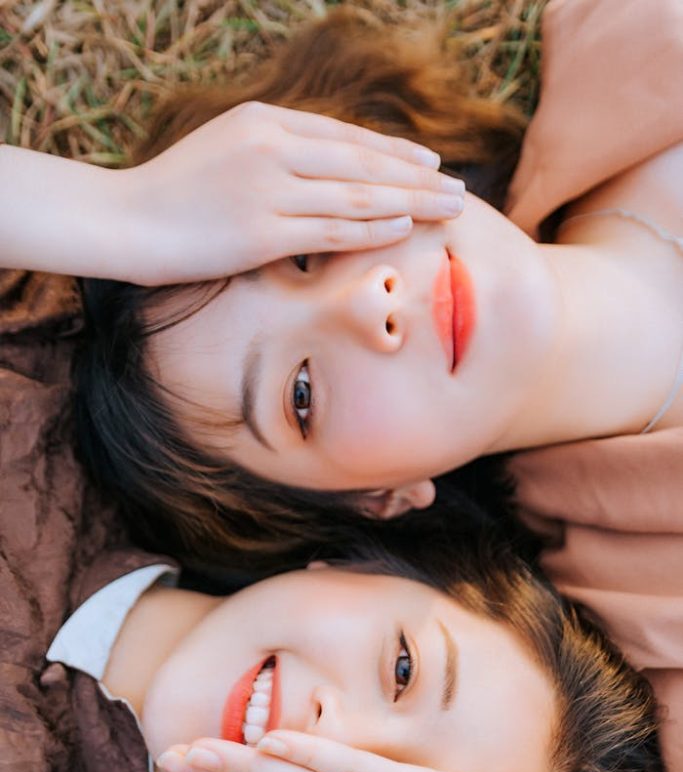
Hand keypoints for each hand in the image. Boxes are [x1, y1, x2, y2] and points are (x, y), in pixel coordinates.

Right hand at [122, 101, 464, 284]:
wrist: (125, 219)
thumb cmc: (174, 192)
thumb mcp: (227, 152)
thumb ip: (275, 155)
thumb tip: (320, 173)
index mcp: (266, 122)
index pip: (347, 137)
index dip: (394, 152)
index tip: (429, 163)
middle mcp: (273, 147)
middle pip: (364, 162)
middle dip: (418, 176)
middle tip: (459, 189)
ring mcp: (269, 188)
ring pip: (357, 194)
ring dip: (411, 202)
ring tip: (449, 209)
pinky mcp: (261, 231)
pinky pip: (331, 229)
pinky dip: (373, 228)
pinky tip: (405, 227)